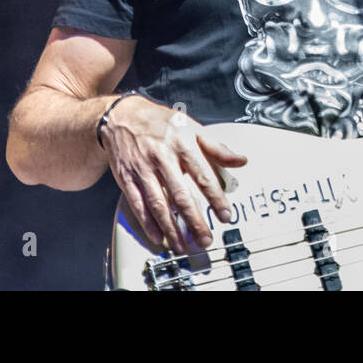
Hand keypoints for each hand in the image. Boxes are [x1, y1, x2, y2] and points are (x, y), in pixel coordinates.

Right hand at [100, 96, 247, 255]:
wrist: (122, 117)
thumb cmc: (161, 123)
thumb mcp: (192, 127)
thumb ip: (217, 147)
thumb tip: (240, 160)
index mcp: (182, 144)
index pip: (203, 176)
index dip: (215, 198)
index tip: (225, 215)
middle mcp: (162, 158)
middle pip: (181, 195)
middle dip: (194, 220)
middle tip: (205, 239)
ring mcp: (143, 169)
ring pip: (159, 204)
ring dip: (171, 228)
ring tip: (183, 246)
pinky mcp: (126, 178)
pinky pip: (138, 204)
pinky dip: (148, 223)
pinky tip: (158, 236)